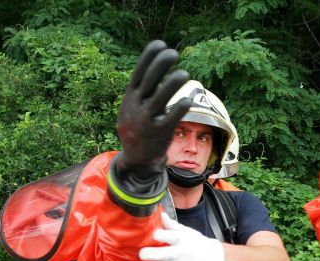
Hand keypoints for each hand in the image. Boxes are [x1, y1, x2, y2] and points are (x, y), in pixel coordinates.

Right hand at [117, 40, 191, 177]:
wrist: (136, 158)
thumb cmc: (138, 127)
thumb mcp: (133, 107)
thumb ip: (143, 90)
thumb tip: (156, 66)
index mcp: (130, 97)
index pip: (139, 72)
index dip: (149, 57)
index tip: (160, 43)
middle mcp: (136, 106)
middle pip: (148, 81)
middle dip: (160, 65)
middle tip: (174, 53)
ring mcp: (147, 120)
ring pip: (160, 99)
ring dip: (172, 85)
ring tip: (185, 73)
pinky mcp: (159, 132)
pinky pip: (170, 118)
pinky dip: (179, 108)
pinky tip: (188, 99)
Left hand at [136, 213, 224, 260]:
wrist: (212, 259)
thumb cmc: (197, 244)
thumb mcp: (187, 231)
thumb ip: (172, 225)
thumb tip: (160, 215)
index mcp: (181, 239)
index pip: (168, 236)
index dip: (157, 235)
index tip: (153, 235)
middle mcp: (179, 253)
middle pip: (161, 254)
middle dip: (148, 254)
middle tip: (142, 253)